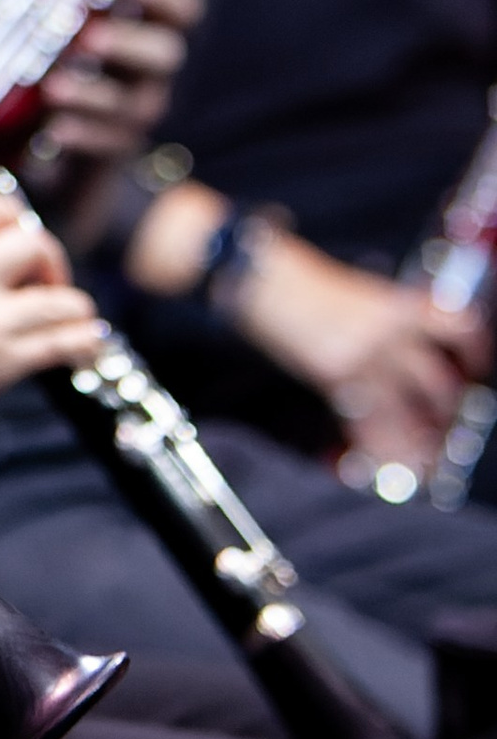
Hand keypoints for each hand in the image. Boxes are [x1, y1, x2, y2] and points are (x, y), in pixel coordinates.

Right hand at [0, 194, 105, 448]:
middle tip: (46, 284)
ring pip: (64, 298)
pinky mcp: (1, 362)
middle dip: (51, 261)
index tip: (21, 241)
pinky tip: (82, 347)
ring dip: (74, 308)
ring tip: (69, 320)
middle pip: (36, 242)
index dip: (18, 220)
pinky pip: (64, 343)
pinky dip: (84, 343)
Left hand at [32, 0, 199, 171]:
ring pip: (134, 105)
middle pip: (165, 55)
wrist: (45, 103)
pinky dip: (82, 136)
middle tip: (89, 37)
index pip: (184, 7)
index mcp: (151, 21)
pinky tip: (55, 129)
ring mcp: (139, 107)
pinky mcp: (113, 143)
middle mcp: (154, 65)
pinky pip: (107, 145)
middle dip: (128, 44)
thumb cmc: (60, 32)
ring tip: (53, 88)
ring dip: (93, 95)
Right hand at [127, 184, 492, 475]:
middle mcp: (388, 333)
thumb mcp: (358, 292)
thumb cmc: (305, 281)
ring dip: (420, 438)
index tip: (476, 367)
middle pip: (435, 380)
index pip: (455, 326)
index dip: (474, 350)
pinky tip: (388, 460)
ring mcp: (362, 357)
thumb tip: (410, 349)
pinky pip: (367, 420)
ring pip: (406, 409)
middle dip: (447, 410)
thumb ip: (387, 318)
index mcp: (397, 304)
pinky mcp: (334, 376)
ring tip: (428, 458)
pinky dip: (380, 444)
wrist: (263, 278)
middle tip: (448, 424)